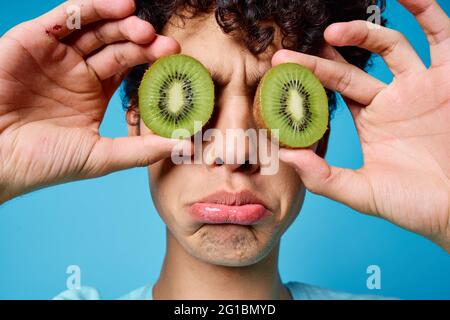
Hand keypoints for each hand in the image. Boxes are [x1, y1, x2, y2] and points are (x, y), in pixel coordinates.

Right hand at [0, 0, 188, 202]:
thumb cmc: (43, 162)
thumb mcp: (100, 156)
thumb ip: (141, 150)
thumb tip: (183, 146)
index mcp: (93, 93)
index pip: (129, 68)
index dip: (152, 62)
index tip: (176, 61)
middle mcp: (77, 71)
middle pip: (116, 45)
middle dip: (142, 42)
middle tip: (166, 45)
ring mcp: (56, 55)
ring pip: (95, 28)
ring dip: (121, 23)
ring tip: (143, 28)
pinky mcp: (33, 41)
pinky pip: (65, 18)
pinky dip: (90, 9)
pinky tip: (118, 8)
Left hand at [273, 0, 449, 250]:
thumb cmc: (415, 205)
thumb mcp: (364, 193)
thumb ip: (324, 177)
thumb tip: (285, 156)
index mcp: (372, 120)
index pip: (335, 92)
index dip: (309, 81)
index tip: (281, 72)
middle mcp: (394, 98)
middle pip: (353, 69)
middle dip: (321, 58)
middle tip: (289, 54)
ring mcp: (423, 85)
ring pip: (391, 45)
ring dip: (362, 34)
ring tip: (330, 32)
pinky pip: (441, 34)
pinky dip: (425, 10)